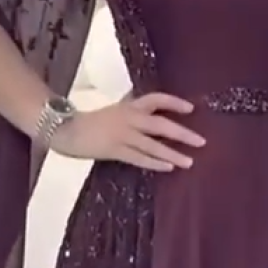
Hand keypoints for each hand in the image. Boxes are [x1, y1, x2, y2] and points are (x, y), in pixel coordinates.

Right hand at [51, 92, 204, 171]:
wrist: (65, 129)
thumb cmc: (91, 120)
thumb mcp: (115, 110)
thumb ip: (132, 109)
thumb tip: (151, 108)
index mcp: (129, 106)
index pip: (156, 99)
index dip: (174, 102)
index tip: (191, 108)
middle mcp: (129, 118)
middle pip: (160, 124)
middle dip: (182, 133)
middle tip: (201, 141)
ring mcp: (123, 135)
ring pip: (153, 145)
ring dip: (172, 153)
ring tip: (189, 161)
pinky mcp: (115, 151)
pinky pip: (139, 158)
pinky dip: (154, 163)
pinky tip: (168, 168)